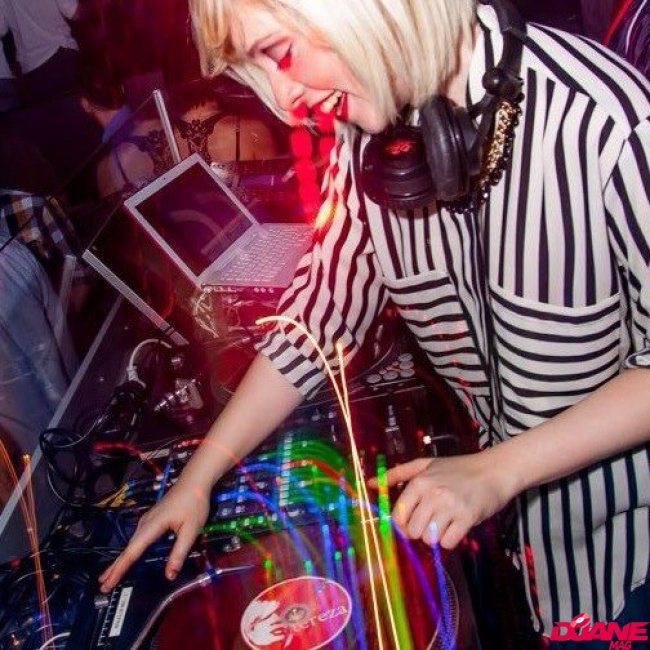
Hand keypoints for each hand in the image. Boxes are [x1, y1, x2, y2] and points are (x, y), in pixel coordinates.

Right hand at [98, 482, 209, 592]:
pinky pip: (136, 538)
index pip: (132, 552)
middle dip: (114, 568)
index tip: (108, 583)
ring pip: (131, 543)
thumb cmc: (194, 504)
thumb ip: (179, 552)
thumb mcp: (191, 530)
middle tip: (103, 586)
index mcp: (152, 526)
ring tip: (109, 575)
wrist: (194, 481)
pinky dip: (129, 551)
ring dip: (120, 560)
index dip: (120, 569)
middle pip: (128, 549)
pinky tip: (128, 557)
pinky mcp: (151, 519)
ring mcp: (147, 520)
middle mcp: (145, 523)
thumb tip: (169, 576)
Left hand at [367, 452, 514, 548]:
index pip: (398, 516)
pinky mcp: (467, 518)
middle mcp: (432, 494)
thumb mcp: (425, 464)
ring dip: (436, 536)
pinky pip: (448, 543)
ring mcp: (450, 506)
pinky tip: (457, 527)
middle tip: (433, 521)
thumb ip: (397, 474)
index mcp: (419, 482)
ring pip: (429, 539)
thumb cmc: (458, 468)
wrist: (494, 470)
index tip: (412, 523)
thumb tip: (371, 484)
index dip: (403, 525)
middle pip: (412, 531)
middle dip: (421, 531)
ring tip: (446, 522)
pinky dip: (452, 540)